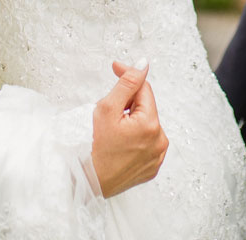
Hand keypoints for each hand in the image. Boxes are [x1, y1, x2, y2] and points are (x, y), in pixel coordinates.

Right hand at [90, 60, 167, 196]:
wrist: (85, 182)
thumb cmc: (92, 148)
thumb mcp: (106, 108)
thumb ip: (127, 82)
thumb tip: (142, 64)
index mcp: (151, 125)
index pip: (143, 89)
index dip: (128, 78)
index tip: (115, 69)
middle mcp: (159, 142)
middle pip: (144, 108)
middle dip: (127, 105)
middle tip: (107, 114)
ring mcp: (156, 157)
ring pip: (145, 126)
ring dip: (131, 122)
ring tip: (112, 133)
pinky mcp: (152, 168)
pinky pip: (146, 144)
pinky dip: (135, 139)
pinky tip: (118, 145)